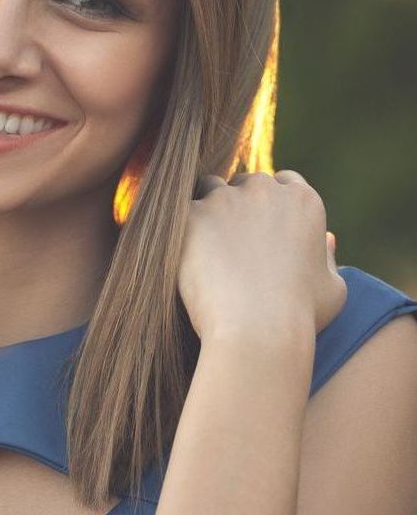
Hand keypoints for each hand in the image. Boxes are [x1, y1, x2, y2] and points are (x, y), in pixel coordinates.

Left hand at [177, 170, 346, 342]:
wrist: (256, 332)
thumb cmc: (300, 318)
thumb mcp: (332, 289)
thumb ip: (329, 257)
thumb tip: (326, 238)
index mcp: (303, 201)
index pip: (286, 183)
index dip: (273, 203)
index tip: (263, 226)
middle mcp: (265, 190)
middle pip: (246, 183)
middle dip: (240, 204)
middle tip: (232, 241)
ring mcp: (225, 199)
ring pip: (210, 189)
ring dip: (210, 208)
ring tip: (207, 245)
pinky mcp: (192, 213)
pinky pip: (181, 210)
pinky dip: (183, 227)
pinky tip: (186, 252)